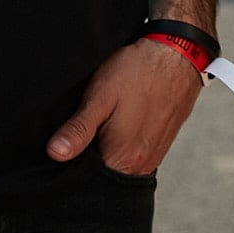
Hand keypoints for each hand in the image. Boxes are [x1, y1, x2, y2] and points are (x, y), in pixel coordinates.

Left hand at [45, 38, 203, 178]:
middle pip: (103, 175)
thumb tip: (55, 154)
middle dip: (89, 159)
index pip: (86, 180)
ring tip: (103, 122)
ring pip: (119, 165)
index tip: (68, 140)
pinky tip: (118, 122)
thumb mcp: (101, 95)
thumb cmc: (138, 71)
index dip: (71, 164)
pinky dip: (122, 145)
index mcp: (124, 159)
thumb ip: (79, 128)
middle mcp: (141, 165)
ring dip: (106, 151)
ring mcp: (154, 156)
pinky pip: (134, 156)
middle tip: (86, 126)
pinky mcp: (161, 144)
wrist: (179, 52)